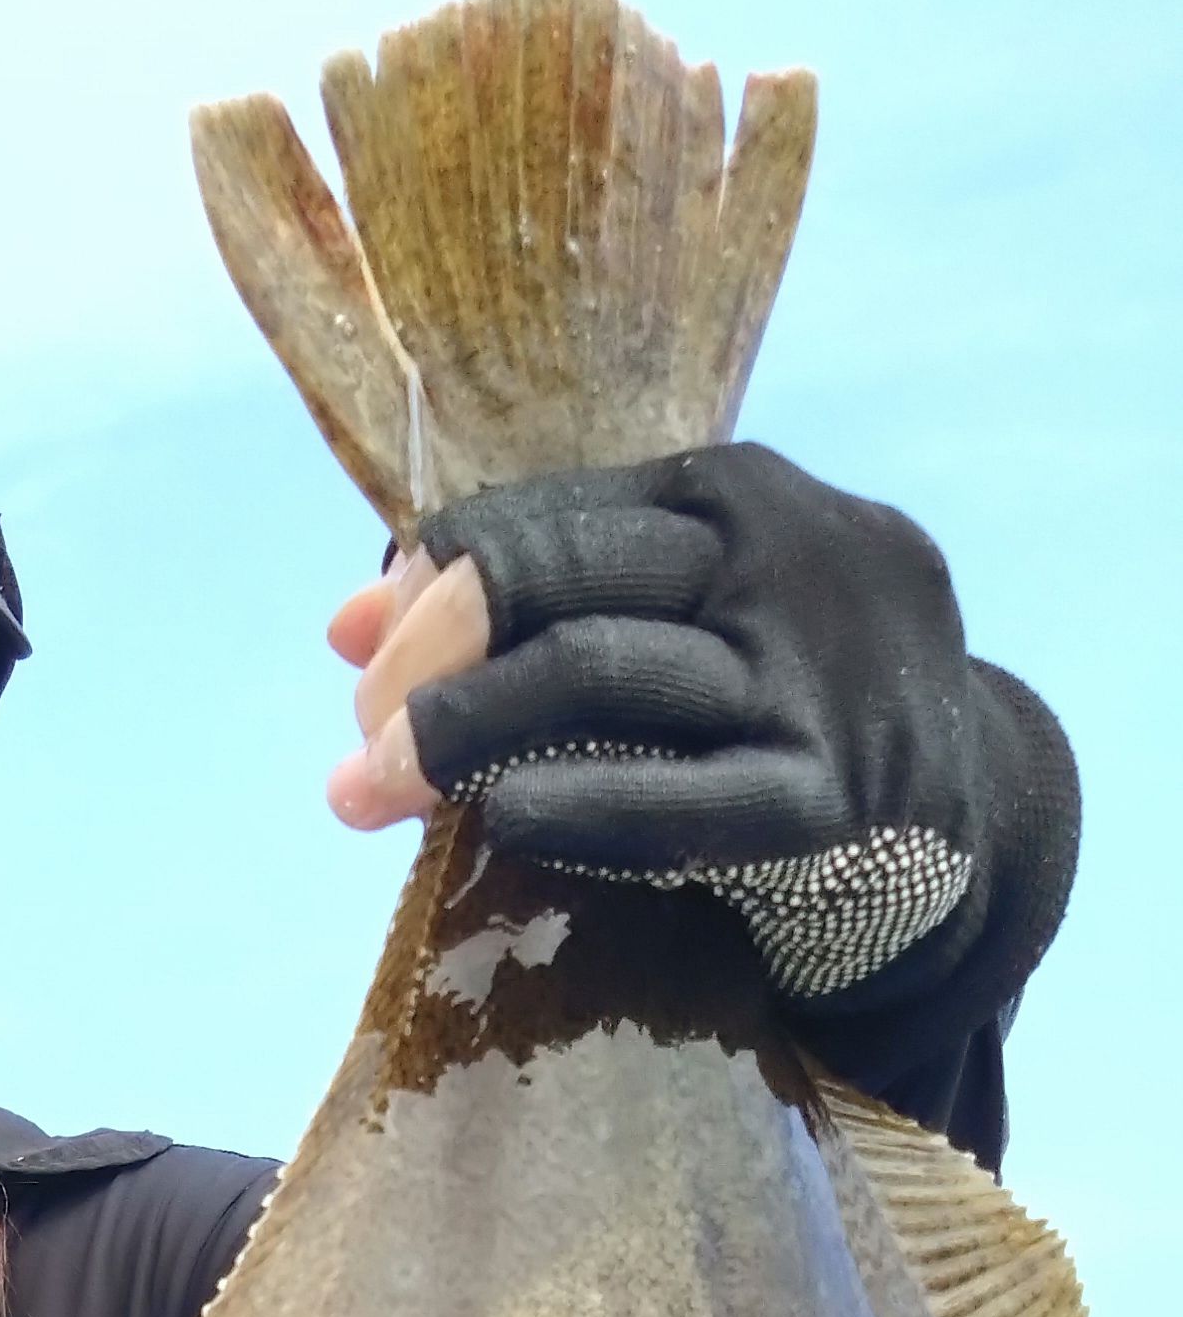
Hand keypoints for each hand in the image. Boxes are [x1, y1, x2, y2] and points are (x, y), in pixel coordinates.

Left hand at [309, 447, 1077, 1035]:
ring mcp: (805, 679)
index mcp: (735, 494)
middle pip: (554, 583)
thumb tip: (350, 623)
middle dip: (424, 660)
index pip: (544, 516)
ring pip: (591, 676)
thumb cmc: (787, 702)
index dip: (429, 579)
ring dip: (453, 737)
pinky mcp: (823, 803)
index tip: (356, 648)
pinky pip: (668, 801)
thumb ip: (544, 601)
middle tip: (356, 736)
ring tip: (366, 789)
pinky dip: (567, 805)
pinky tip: (497, 823)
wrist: (966, 813)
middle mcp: (776, 562)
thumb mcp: (690, 616)